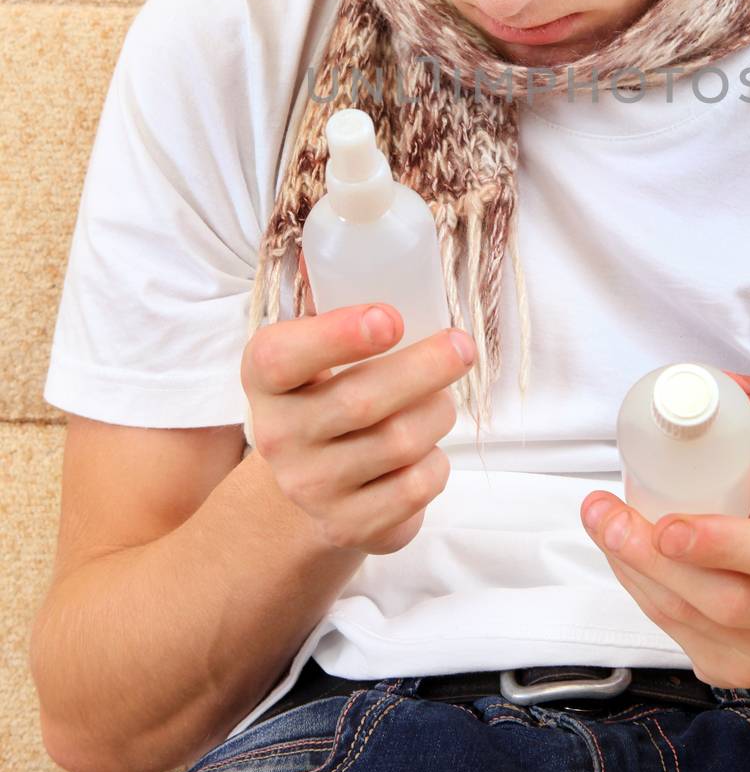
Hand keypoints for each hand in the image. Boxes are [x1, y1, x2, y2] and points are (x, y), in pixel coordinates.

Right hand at [241, 248, 475, 556]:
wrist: (305, 489)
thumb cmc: (323, 394)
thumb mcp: (313, 348)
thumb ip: (333, 301)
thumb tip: (367, 245)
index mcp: (265, 378)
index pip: (283, 357)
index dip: (338, 335)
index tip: (391, 318)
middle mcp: (278, 437)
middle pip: (362, 402)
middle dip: (425, 368)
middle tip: (462, 345)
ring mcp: (311, 488)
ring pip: (399, 442)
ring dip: (438, 412)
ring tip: (441, 398)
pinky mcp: (349, 526)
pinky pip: (416, 487)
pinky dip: (437, 461)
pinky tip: (427, 449)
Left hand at [581, 372, 749, 688]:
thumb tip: (727, 386)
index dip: (724, 546)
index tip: (666, 524)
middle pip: (733, 602)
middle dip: (656, 561)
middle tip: (605, 515)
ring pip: (700, 626)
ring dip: (638, 577)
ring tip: (604, 526)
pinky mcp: (749, 673)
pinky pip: (686, 641)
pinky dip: (646, 598)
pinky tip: (627, 560)